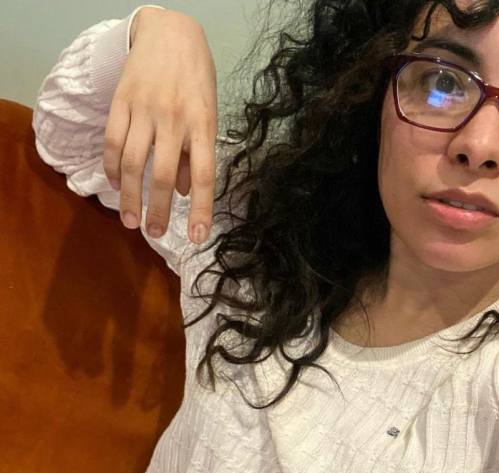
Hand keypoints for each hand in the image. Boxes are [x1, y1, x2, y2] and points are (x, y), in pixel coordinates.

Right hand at [102, 8, 217, 244]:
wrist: (170, 30)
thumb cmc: (195, 78)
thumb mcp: (207, 112)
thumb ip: (195, 152)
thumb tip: (184, 192)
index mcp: (202, 124)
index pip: (204, 176)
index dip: (201, 209)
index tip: (198, 237)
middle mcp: (174, 119)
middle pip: (163, 175)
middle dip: (158, 211)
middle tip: (155, 233)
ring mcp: (145, 110)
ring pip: (134, 163)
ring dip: (130, 197)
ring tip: (130, 221)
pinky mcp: (122, 101)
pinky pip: (113, 141)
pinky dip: (113, 167)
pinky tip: (116, 184)